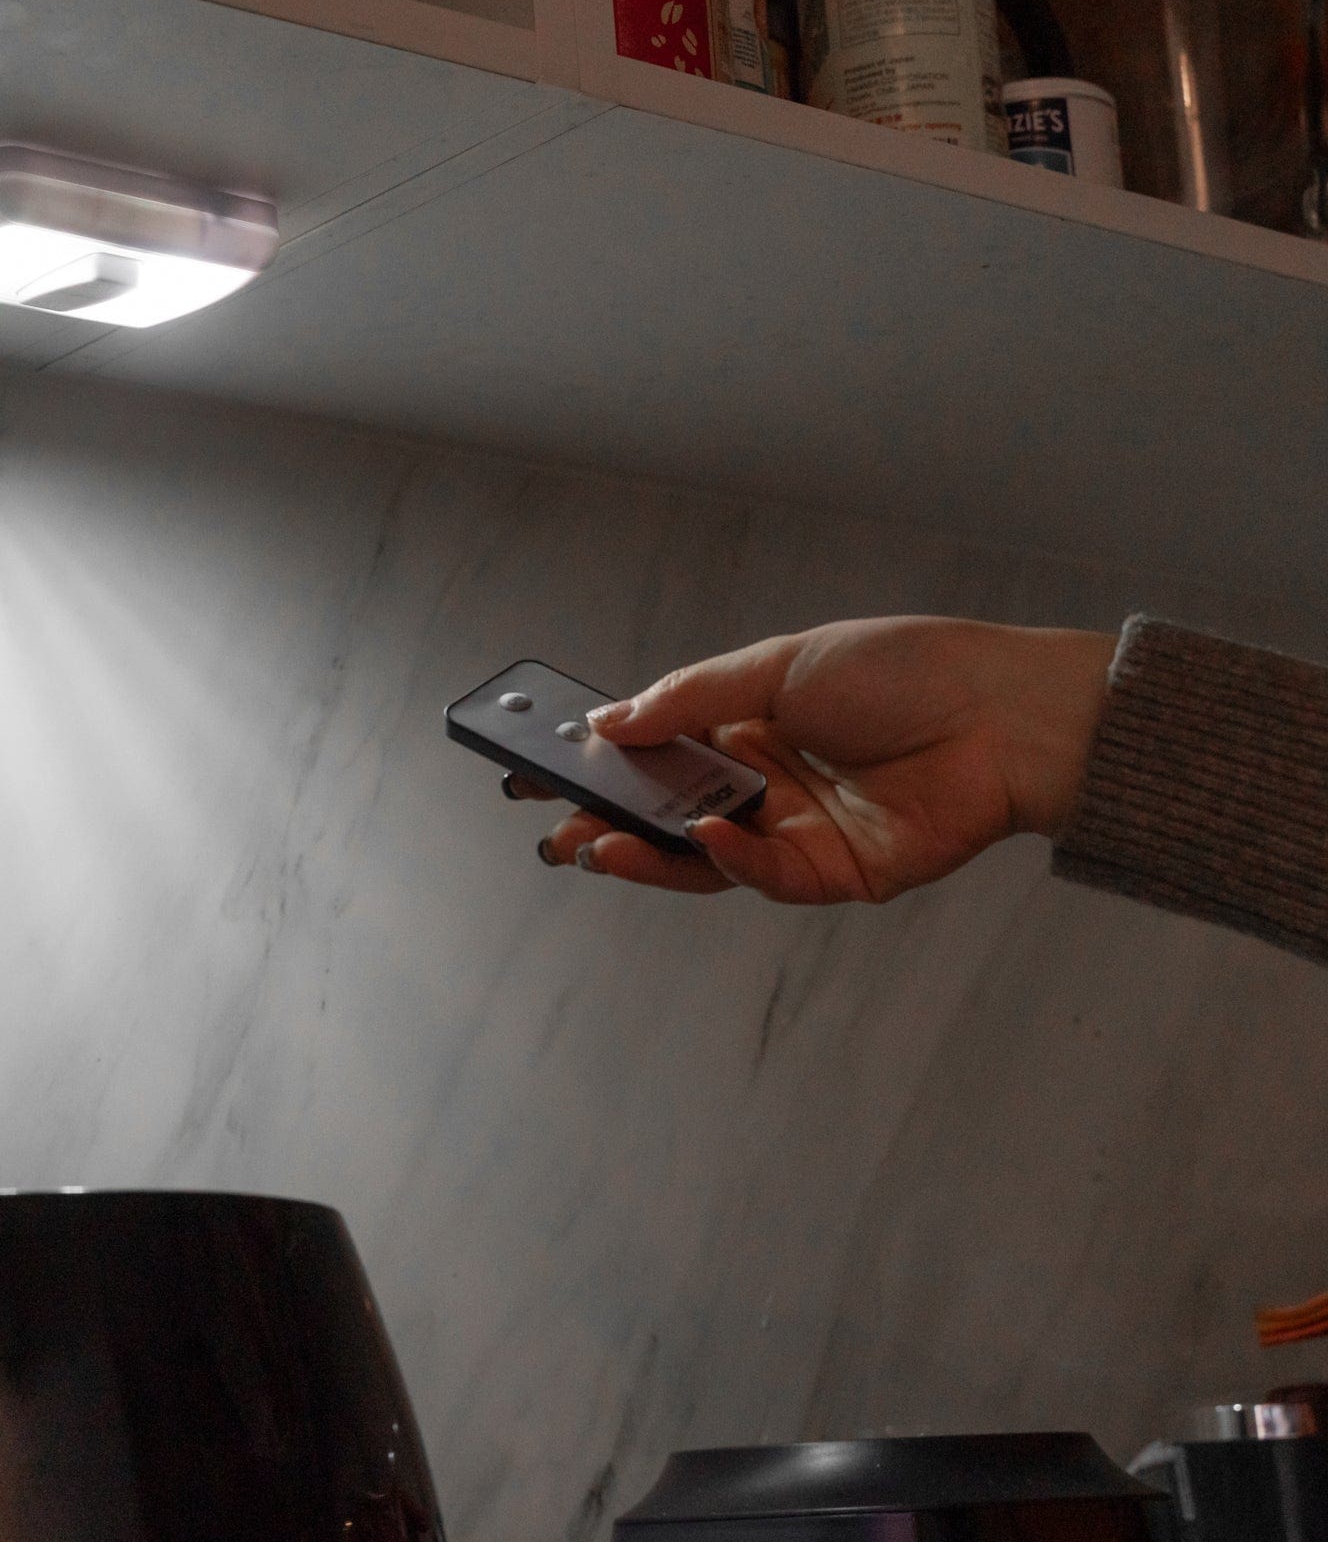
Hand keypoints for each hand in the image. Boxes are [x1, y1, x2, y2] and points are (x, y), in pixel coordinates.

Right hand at [515, 618, 1114, 902]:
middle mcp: (765, 784)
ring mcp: (797, 832)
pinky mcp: (836, 872)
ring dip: (649, 854)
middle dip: (606, 821)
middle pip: (668, 814)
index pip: (654, 754)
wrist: (1003, 712)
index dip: (600, 766)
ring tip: (595, 844)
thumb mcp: (777, 665)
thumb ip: (689, 700)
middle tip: (553, 828)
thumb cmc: (904, 672)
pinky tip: (704, 838)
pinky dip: (731, 860)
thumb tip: (608, 722)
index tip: (538, 771)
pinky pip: (767, 876)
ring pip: (704, 857)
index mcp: (747, 728)